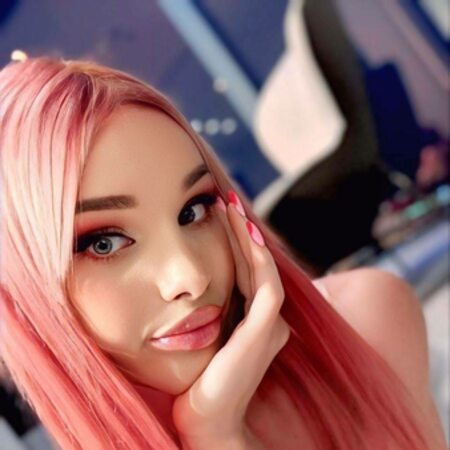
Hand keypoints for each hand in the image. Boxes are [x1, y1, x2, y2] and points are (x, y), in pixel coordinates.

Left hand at [173, 191, 289, 448]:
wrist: (204, 418)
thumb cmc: (197, 379)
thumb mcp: (203, 336)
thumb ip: (210, 312)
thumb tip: (191, 287)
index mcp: (254, 319)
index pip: (247, 270)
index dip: (236, 240)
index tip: (220, 213)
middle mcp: (268, 319)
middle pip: (256, 263)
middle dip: (242, 230)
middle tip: (227, 200)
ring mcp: (270, 324)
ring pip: (264, 269)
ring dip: (249, 237)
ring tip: (232, 208)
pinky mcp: (266, 331)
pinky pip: (267, 286)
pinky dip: (258, 260)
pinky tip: (244, 234)